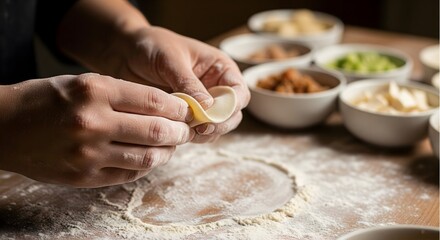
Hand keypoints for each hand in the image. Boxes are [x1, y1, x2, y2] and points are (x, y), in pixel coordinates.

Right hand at [0, 73, 193, 186]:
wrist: (5, 128)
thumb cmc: (47, 100)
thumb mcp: (84, 83)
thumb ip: (124, 95)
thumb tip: (165, 107)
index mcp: (94, 92)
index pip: (154, 101)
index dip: (178, 107)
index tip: (187, 110)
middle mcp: (93, 123)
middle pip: (157, 130)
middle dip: (180, 131)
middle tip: (186, 130)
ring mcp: (88, 154)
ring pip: (148, 157)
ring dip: (168, 151)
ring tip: (171, 145)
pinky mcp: (84, 177)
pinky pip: (129, 173)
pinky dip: (146, 165)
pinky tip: (149, 157)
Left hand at [118, 27, 249, 142]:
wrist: (125, 52)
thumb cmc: (151, 46)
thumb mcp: (171, 60)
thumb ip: (189, 83)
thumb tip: (209, 107)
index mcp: (220, 68)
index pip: (239, 93)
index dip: (231, 107)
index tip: (212, 116)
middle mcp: (215, 87)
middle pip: (232, 115)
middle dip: (219, 124)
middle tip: (199, 129)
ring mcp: (201, 105)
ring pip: (215, 128)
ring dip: (204, 134)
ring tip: (184, 130)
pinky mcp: (185, 116)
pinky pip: (195, 133)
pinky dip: (189, 136)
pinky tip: (174, 132)